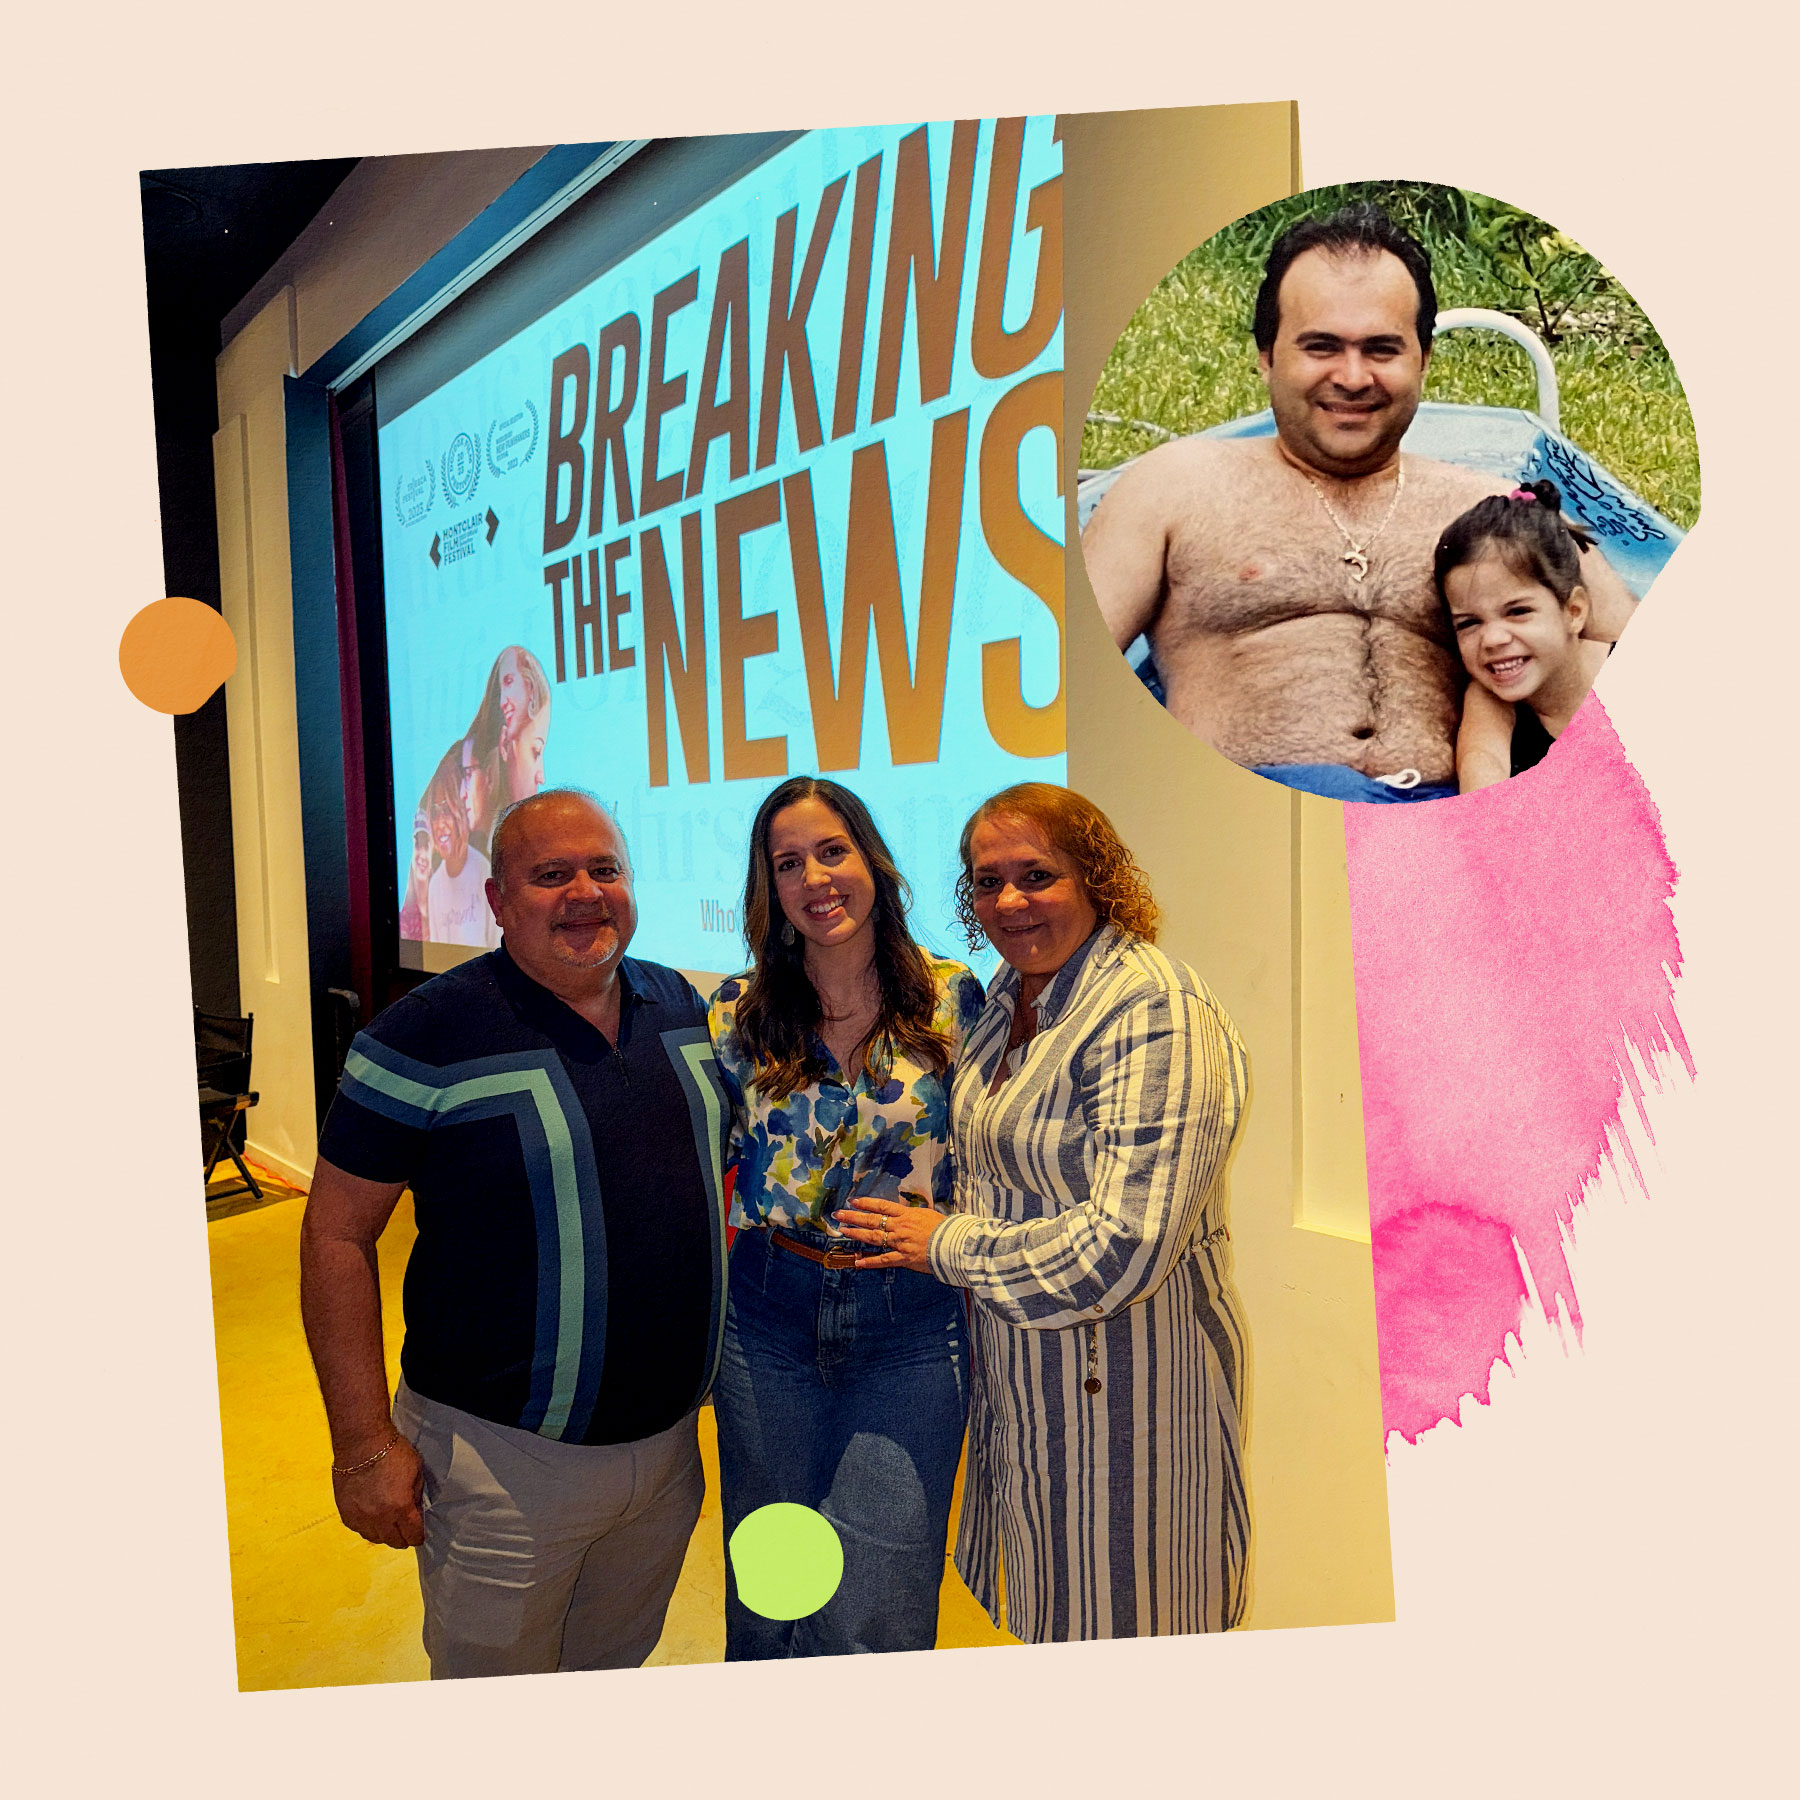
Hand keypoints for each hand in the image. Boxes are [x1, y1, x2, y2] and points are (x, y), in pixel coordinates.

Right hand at [331, 1434, 424, 1548]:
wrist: (361, 1442)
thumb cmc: (392, 1452)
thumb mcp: (416, 1471)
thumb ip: (416, 1495)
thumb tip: (415, 1511)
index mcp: (400, 1508)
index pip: (412, 1535)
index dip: (418, 1536)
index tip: (419, 1535)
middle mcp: (379, 1517)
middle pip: (393, 1542)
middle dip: (403, 1538)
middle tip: (406, 1532)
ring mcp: (360, 1517)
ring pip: (374, 1538)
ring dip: (384, 1534)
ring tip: (389, 1525)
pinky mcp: (345, 1512)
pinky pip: (358, 1529)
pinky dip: (367, 1527)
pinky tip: (372, 1518)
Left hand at [836, 1198, 944, 1274]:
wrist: (954, 1244)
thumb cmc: (945, 1228)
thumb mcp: (928, 1214)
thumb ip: (914, 1214)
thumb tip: (906, 1212)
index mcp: (906, 1214)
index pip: (881, 1206)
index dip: (865, 1203)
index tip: (852, 1201)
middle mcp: (899, 1227)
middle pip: (872, 1220)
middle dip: (853, 1217)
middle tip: (838, 1215)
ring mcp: (899, 1243)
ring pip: (873, 1238)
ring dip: (856, 1234)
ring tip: (843, 1231)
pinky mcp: (903, 1258)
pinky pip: (883, 1260)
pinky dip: (869, 1261)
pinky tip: (857, 1261)